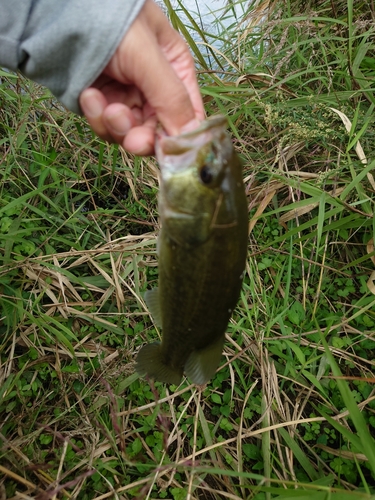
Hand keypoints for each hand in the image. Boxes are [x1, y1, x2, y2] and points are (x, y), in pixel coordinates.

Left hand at [79, 0, 204, 154]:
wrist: (61, 12)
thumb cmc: (111, 21)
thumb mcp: (147, 56)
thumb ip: (171, 96)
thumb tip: (189, 136)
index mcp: (176, 72)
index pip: (188, 116)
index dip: (179, 138)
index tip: (167, 151)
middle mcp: (154, 89)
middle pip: (157, 133)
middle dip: (142, 137)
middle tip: (132, 140)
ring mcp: (127, 98)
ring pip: (129, 134)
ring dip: (115, 125)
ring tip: (100, 101)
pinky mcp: (103, 104)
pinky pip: (105, 126)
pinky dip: (96, 116)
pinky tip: (89, 94)